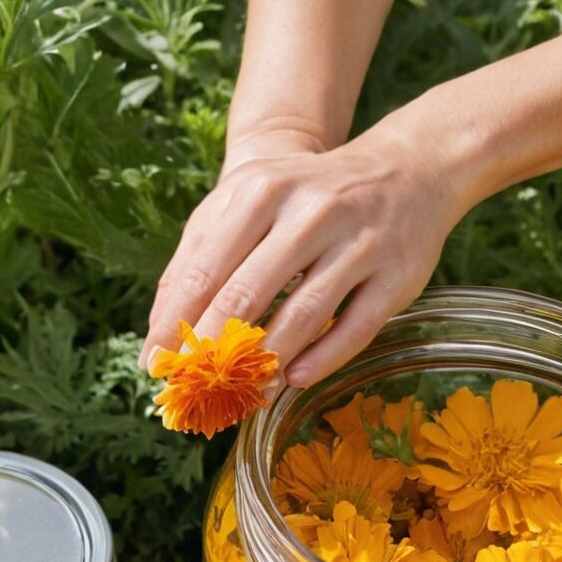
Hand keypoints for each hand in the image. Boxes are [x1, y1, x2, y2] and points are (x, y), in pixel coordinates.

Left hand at [140, 112, 474, 389]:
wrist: (405, 169)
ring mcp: (358, 243)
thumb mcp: (247, 202)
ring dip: (267, 363)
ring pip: (303, 314)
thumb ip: (197, 256)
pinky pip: (355, 328)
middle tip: (196, 388)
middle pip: (247, 294)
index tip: (156, 367)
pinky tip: (295, 378)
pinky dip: (322, 359)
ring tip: (244, 392)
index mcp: (261, 190)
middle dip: (215, 350)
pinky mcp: (397, 275)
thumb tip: (157, 330)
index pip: (205, 270)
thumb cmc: (305, 196)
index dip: (176, 325)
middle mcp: (310, 213)